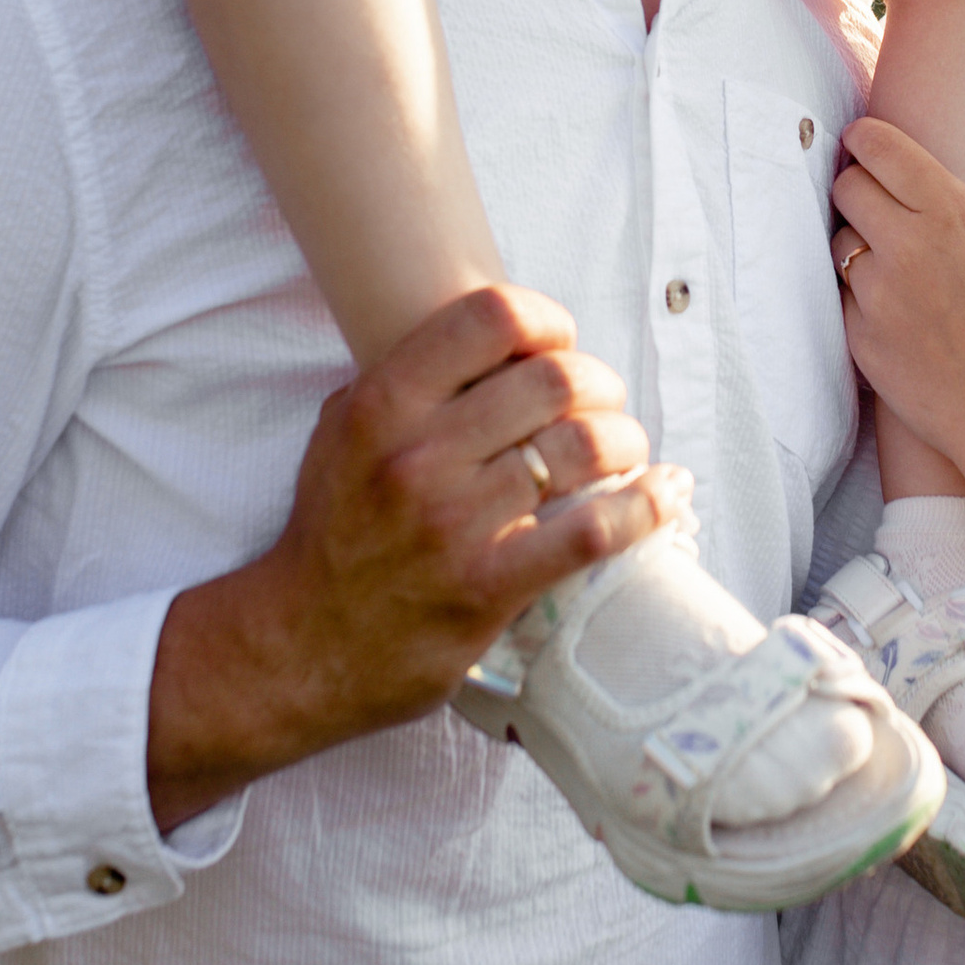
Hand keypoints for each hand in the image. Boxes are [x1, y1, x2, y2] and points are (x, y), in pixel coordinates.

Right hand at [146, 283, 668, 827]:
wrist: (299, 646)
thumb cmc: (332, 533)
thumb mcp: (341, 432)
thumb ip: (407, 381)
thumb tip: (494, 341)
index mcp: (382, 405)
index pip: (490, 317)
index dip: (546, 320)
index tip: (559, 341)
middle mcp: (419, 456)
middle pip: (554, 379)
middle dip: (599, 383)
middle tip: (602, 403)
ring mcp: (456, 523)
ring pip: (583, 447)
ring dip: (625, 440)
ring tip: (625, 450)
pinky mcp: (488, 586)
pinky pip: (592, 532)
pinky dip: (645, 507)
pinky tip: (665, 495)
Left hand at [829, 119, 964, 481]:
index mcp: (954, 215)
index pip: (879, 148)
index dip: (867, 138)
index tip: (870, 142)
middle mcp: (905, 247)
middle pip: (846, 187)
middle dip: (860, 185)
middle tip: (882, 199)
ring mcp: (876, 297)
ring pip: (837, 242)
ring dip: (857, 241)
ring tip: (893, 258)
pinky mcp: (860, 341)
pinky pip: (839, 297)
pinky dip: (857, 294)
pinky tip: (893, 309)